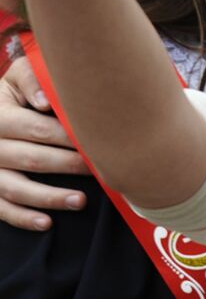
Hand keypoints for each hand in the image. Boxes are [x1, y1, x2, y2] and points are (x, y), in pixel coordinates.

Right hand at [0, 57, 88, 230]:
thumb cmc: (14, 92)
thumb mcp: (18, 76)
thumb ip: (33, 79)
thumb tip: (46, 102)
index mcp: (0, 116)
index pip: (37, 129)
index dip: (67, 137)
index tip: (97, 143)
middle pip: (32, 159)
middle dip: (68, 165)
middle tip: (101, 170)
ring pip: (17, 189)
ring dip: (50, 197)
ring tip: (82, 201)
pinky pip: (2, 209)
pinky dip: (23, 218)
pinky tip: (47, 223)